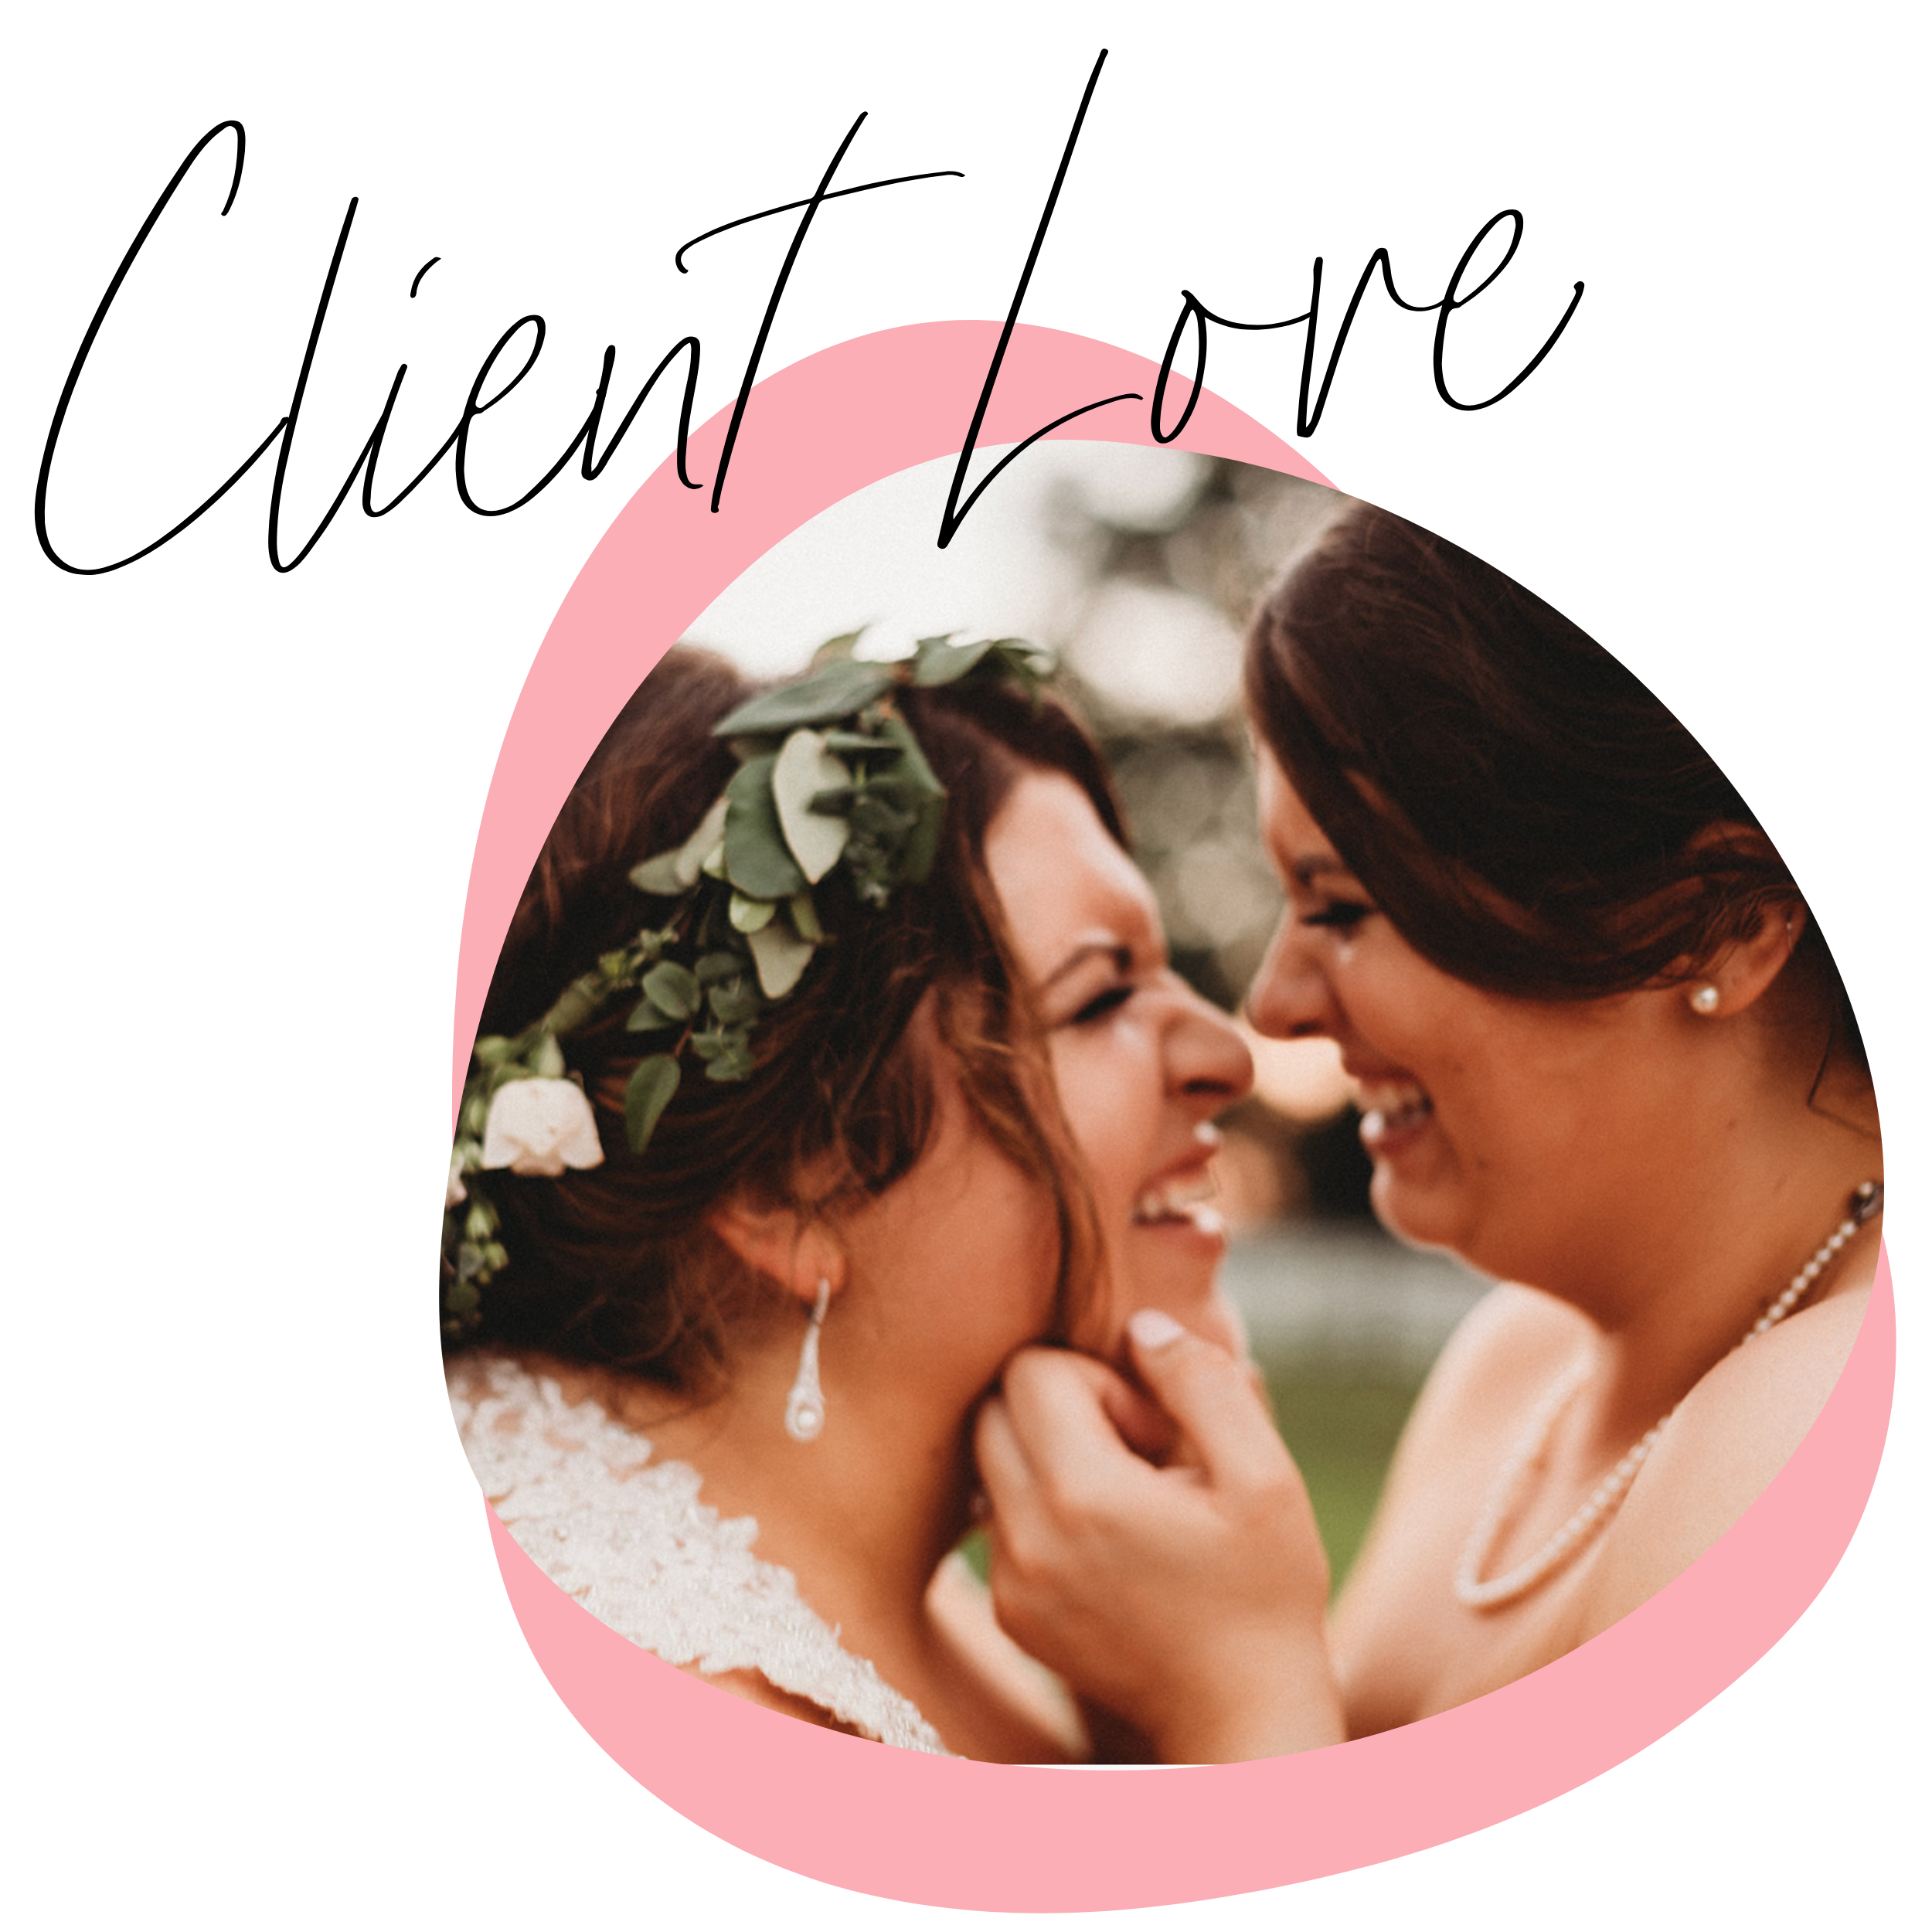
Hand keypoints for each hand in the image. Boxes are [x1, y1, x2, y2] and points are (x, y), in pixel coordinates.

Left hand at [975, 1311, 1342, 1762]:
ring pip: (990, 1462)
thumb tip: (1142, 1325)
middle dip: (1062, 1409)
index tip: (1152, 1429)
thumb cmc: (1265, 1592)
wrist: (1243, 1718)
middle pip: (995, 1408)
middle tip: (1138, 1456)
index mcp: (1082, 1495)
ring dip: (1048, 1459)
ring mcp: (1009, 1583)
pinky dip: (1043, 1511)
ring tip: (1126, 1502)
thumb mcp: (1263, 1475)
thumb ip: (1201, 1382)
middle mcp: (1025, 1538)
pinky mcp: (1009, 1614)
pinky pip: (999, 1521)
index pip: (1030, 1369)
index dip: (1098, 1378)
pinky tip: (1112, 1546)